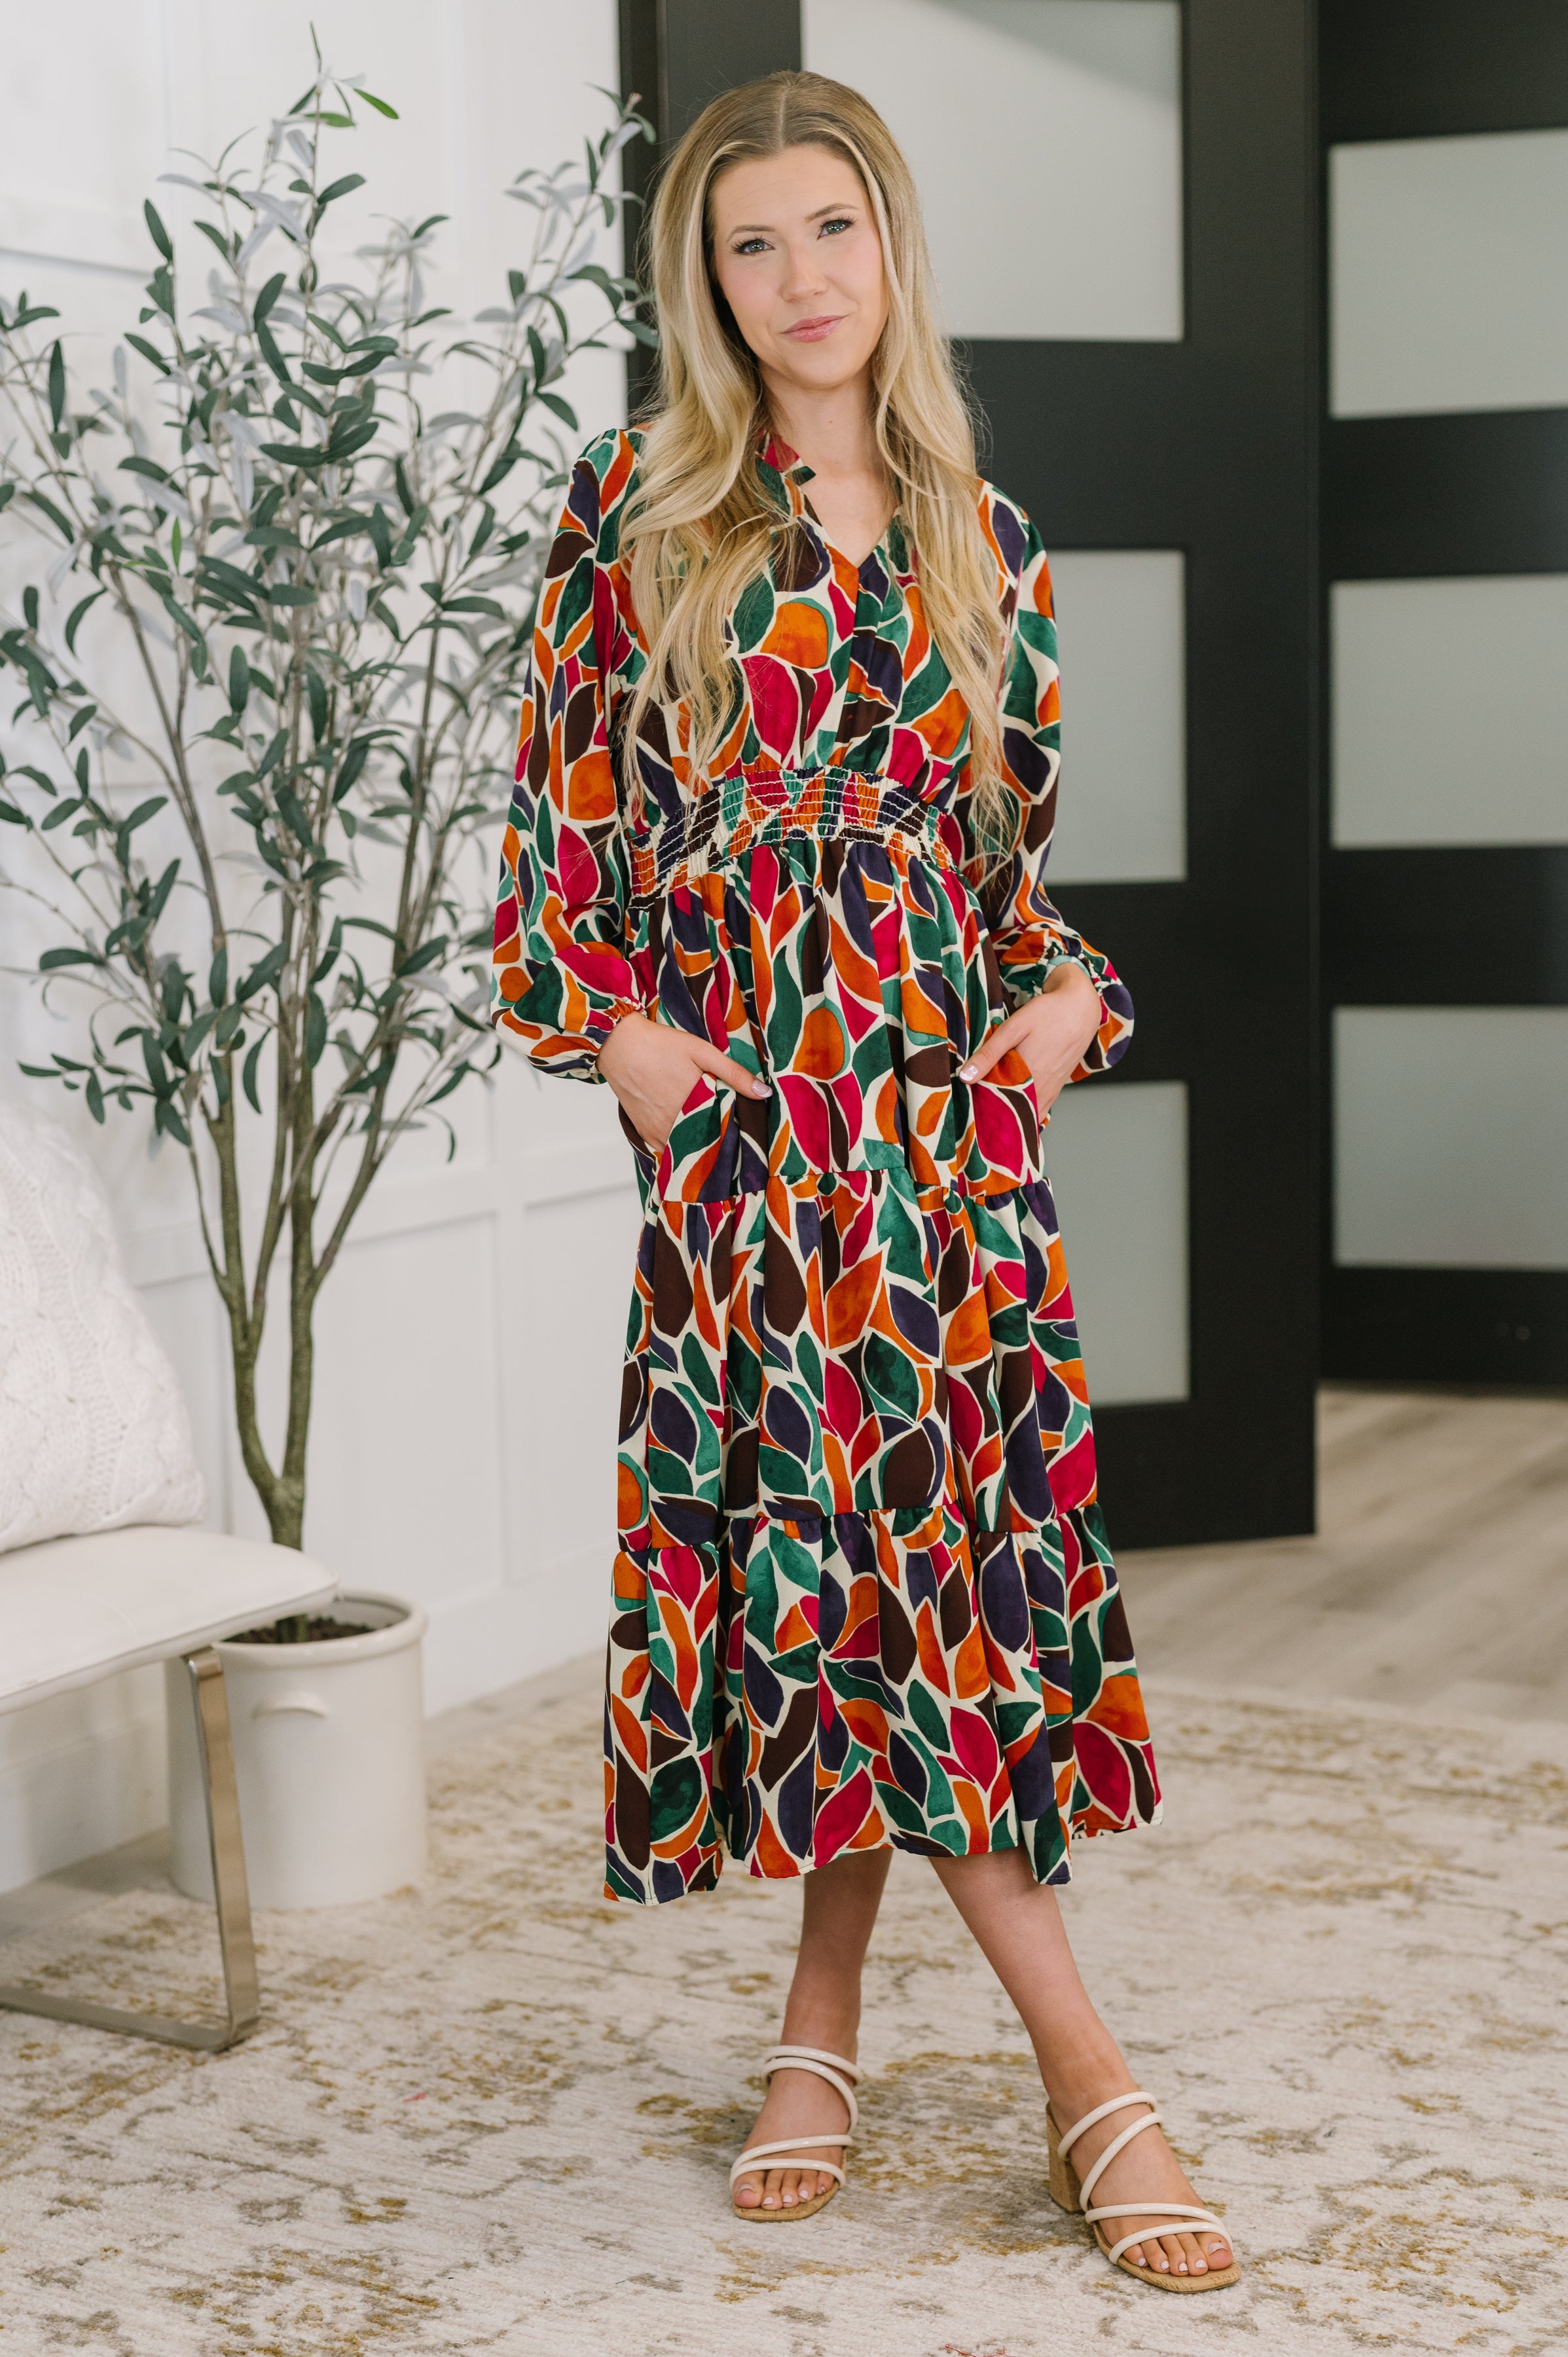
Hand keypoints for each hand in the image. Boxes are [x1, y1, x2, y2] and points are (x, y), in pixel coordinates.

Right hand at [597, 1011, 768, 1152]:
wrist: (619, 1045)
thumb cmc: (660, 1045)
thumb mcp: (702, 1052)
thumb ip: (734, 1074)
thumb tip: (764, 1093)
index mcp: (696, 1105)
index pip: (726, 1132)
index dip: (737, 1132)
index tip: (745, 1130)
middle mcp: (676, 1124)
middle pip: (708, 1143)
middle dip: (721, 1140)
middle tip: (731, 1134)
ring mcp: (659, 1132)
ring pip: (688, 1150)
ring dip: (701, 1146)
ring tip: (712, 1136)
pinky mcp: (645, 1133)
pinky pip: (668, 1151)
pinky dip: (680, 1147)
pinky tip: (689, 1138)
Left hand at [957, 963, 1102, 1112]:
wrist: (1081, 1008)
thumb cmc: (1047, 1013)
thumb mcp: (1013, 1028)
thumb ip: (989, 1054)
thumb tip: (965, 1077)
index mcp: (1027, 1076)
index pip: (998, 1105)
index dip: (981, 1109)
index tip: (968, 1107)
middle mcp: (1041, 1088)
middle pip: (1012, 1113)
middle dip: (994, 1114)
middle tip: (976, 1112)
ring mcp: (1051, 1089)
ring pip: (1027, 1114)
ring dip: (1010, 1114)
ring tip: (992, 1111)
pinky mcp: (1057, 1087)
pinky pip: (1040, 1108)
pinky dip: (1027, 1112)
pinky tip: (1014, 1107)